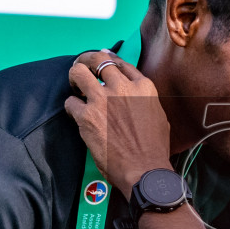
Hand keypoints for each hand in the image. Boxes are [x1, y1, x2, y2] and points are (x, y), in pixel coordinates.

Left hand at [67, 51, 172, 194]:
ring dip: (74, 77)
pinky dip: (71, 107)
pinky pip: (70, 102)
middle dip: (87, 61)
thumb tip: (135, 96)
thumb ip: (145, 99)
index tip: (102, 64)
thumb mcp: (159, 115)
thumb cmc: (155, 148)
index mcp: (143, 86)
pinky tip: (75, 114)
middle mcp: (122, 87)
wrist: (145, 169)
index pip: (121, 63)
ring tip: (75, 87)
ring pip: (78, 72)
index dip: (109, 61)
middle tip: (83, 69)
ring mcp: (102, 99)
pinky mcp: (87, 116)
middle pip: (98, 59)